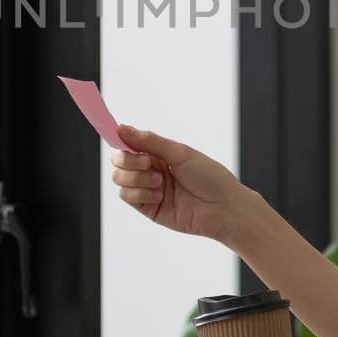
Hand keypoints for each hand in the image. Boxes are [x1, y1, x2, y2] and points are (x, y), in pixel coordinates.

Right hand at [108, 124, 253, 242]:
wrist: (223, 208)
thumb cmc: (209, 177)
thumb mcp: (179, 153)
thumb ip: (149, 141)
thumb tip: (121, 128)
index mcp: (159, 153)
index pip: (129, 143)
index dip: (119, 139)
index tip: (114, 134)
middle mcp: (150, 169)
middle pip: (119, 161)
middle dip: (128, 160)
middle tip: (147, 163)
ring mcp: (148, 189)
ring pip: (119, 179)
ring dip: (137, 178)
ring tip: (160, 183)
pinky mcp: (148, 208)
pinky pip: (127, 197)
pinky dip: (140, 193)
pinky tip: (159, 195)